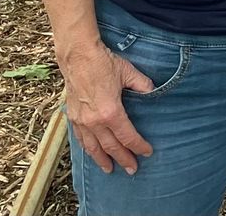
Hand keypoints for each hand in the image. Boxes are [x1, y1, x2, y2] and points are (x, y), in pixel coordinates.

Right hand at [59, 41, 154, 173]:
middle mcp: (94, 121)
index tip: (147, 152)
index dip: (139, 146)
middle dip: (123, 159)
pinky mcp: (73, 116)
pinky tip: (92, 153)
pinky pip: (81, 139)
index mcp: (111, 112)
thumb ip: (143, 86)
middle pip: (111, 147)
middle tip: (132, 169)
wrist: (78, 56)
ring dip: (102, 160)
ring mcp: (81, 120)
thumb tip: (153, 93)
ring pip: (93, 147)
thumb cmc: (104, 63)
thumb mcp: (129, 73)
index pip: (128, 136)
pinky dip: (88, 148)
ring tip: (110, 170)